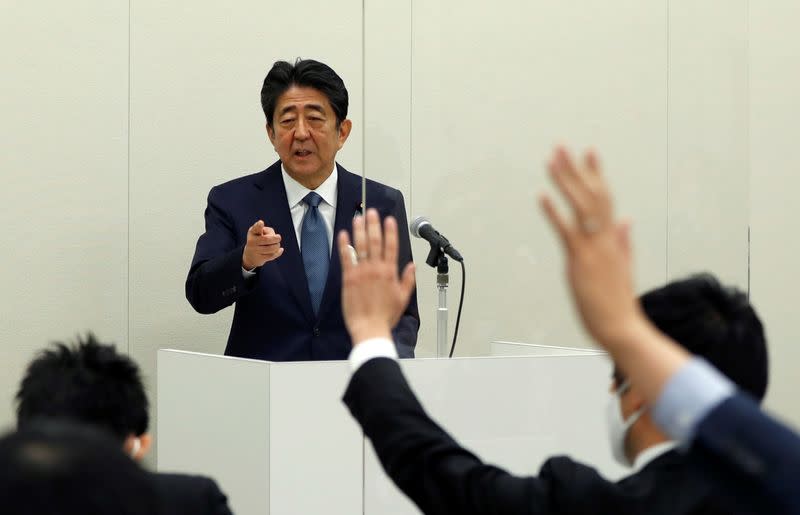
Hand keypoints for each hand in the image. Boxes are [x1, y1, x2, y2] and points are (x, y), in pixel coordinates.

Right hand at [242, 220, 282, 269]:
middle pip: (267, 239)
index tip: (261, 222)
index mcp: (252, 232)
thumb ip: (268, 231)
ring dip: (277, 245)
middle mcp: (252, 241)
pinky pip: (272, 255)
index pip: (255, 228)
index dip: (258, 226)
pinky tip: (280, 250)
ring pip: (271, 248)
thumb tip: (275, 237)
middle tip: (279, 237)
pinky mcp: (259, 258)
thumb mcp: (260, 232)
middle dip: (276, 238)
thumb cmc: (258, 239)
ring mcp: (255, 250)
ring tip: (277, 244)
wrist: (250, 255)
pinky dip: (278, 252)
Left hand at [338, 209, 415, 344]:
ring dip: (359, 230)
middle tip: (372, 212)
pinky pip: (346, 258)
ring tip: (358, 217)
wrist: (370, 328)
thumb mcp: (403, 298)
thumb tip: (412, 266)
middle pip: (375, 241)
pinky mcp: (349, 279)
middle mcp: (376, 269)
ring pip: (361, 246)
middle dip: (374, 225)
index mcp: (390, 273)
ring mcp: (362, 272)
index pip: (392, 246)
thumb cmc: (386, 316)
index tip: (389, 219)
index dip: (391, 231)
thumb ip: (408, 280)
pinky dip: (345, 245)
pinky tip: (343, 235)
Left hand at [539, 147, 641, 347]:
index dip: (597, 174)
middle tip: (562, 145)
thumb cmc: (619, 303)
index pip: (605, 198)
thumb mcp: (625, 267)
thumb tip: (628, 220)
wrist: (623, 328)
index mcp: (614, 238)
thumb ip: (625, 241)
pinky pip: (566, 231)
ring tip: (551, 160)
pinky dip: (553, 212)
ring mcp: (594, 247)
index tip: (590, 152)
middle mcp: (605, 237)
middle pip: (591, 194)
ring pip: (580, 206)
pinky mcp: (581, 261)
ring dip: (565, 181)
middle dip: (576, 169)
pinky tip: (542, 195)